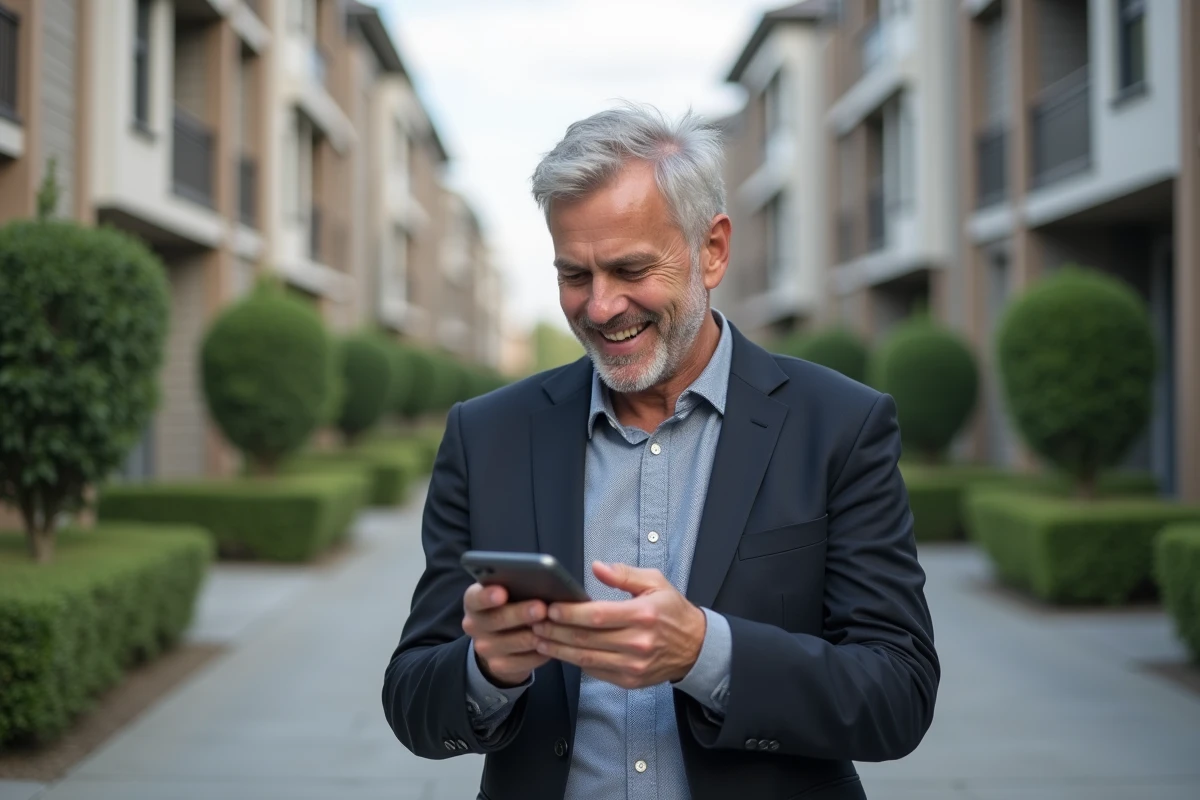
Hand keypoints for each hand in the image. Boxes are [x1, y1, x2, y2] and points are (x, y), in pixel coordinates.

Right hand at [462, 583, 550, 687]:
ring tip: (553, 627)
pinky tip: (552, 644)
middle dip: (521, 613)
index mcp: (473, 601)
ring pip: (513, 642)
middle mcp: (474, 624)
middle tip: (541, 608)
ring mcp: (484, 648)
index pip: (475, 597)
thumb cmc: (509, 605)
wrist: (499, 640)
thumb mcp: (506, 592)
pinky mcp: (498, 665)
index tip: (502, 593)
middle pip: (497, 619)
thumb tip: (539, 581)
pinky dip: (540, 653)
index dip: (487, 596)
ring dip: (535, 635)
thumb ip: (515, 585)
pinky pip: (523, 661)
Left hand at [532, 561, 706, 689]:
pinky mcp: (630, 680)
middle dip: (556, 630)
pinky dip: (576, 662)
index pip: (598, 615)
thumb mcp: (655, 583)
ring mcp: (633, 665)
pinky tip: (561, 652)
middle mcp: (638, 643)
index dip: (570, 613)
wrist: (695, 647)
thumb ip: (625, 575)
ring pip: (587, 658)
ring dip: (559, 649)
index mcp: (643, 615)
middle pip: (586, 639)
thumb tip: (597, 567)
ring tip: (539, 639)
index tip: (551, 607)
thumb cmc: (673, 612)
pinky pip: (596, 671)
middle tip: (534, 622)